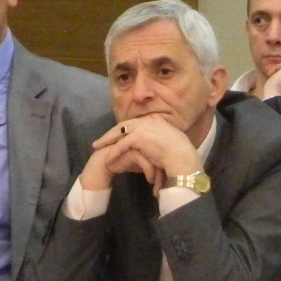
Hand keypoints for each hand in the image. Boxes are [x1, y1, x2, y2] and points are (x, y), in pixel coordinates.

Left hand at [85, 115, 202, 194]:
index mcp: (158, 121)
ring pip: (120, 132)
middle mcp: (150, 120)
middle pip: (125, 125)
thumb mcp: (169, 145)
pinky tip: (108, 159)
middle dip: (111, 133)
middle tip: (100, 141)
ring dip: (108, 141)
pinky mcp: (139, 137)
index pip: (136, 123)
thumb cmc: (180, 156)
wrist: (183, 159)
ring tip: (98, 148)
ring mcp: (144, 127)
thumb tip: (150, 149)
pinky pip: (122, 144)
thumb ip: (158, 143)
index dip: (125, 130)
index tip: (117, 137)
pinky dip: (114, 152)